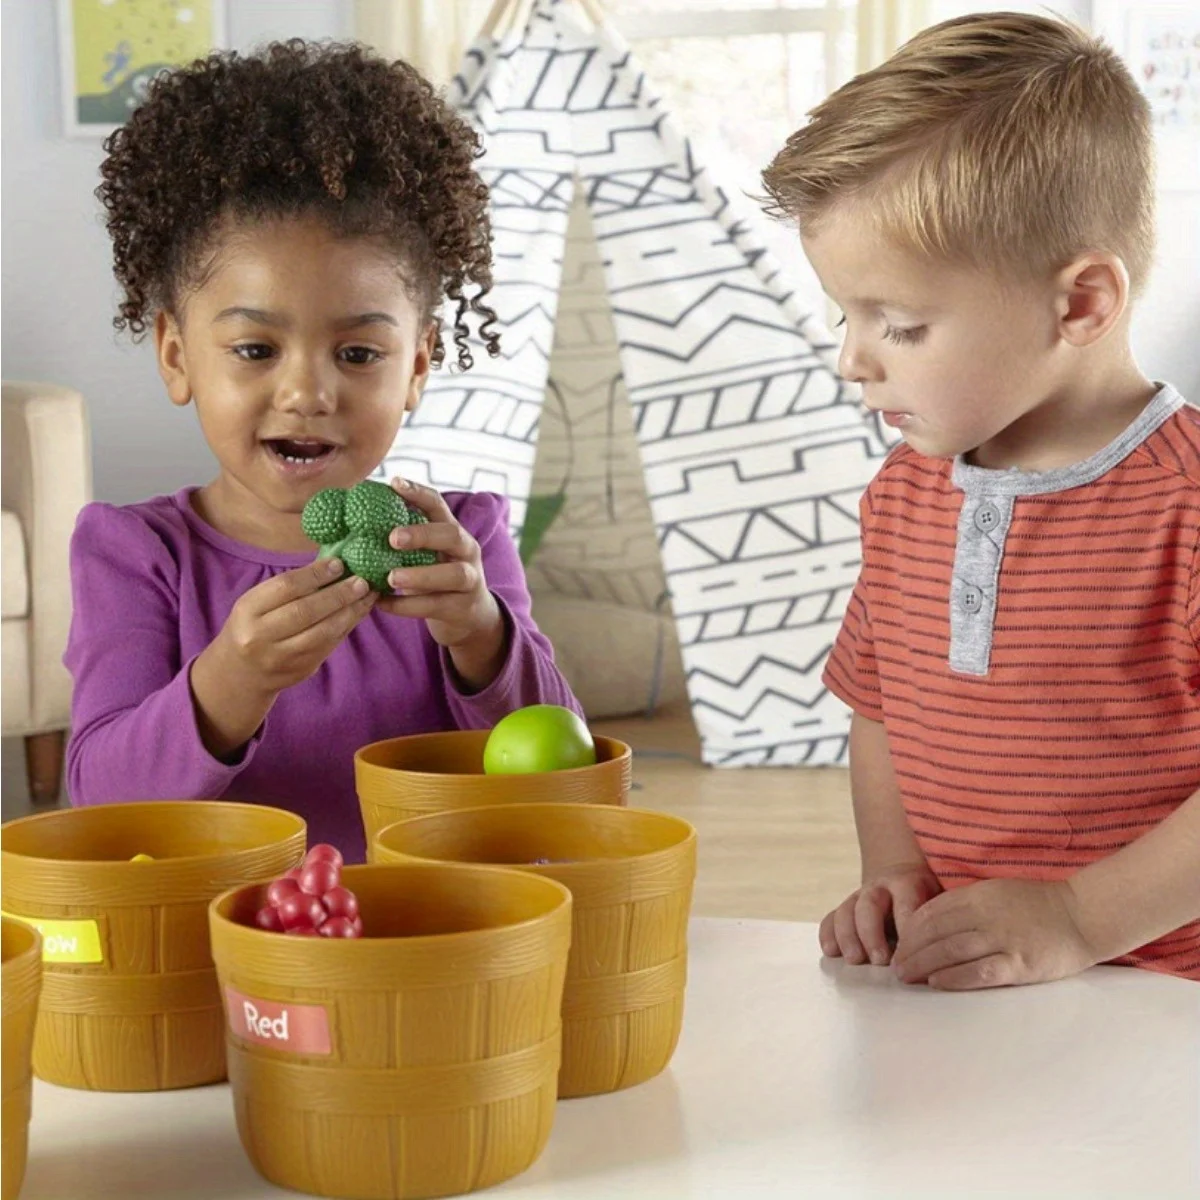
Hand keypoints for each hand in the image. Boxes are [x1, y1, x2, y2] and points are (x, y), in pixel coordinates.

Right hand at [214, 558, 376, 694]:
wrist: (242, 673)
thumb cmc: (253, 626)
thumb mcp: (257, 603)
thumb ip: (288, 588)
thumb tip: (332, 565)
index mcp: (248, 611)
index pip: (285, 587)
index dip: (315, 574)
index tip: (338, 564)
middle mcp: (261, 636)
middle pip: (306, 611)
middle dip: (338, 594)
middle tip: (361, 581)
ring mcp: (282, 657)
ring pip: (323, 632)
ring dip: (350, 612)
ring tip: (368, 596)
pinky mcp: (302, 670)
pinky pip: (330, 645)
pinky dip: (348, 626)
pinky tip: (359, 612)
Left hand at [375, 478, 507, 687]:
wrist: (469, 616)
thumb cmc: (434, 579)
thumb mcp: (424, 556)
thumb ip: (398, 541)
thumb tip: (347, 522)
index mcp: (451, 532)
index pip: (438, 505)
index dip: (417, 493)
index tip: (394, 483)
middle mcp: (466, 551)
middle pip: (452, 535)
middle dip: (423, 534)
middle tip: (392, 538)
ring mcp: (471, 580)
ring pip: (454, 573)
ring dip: (421, 574)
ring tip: (390, 577)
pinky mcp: (465, 607)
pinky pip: (438, 605)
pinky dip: (409, 605)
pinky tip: (384, 603)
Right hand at [819, 861, 942, 965]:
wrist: (900, 874)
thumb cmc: (928, 896)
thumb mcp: (941, 898)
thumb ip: (943, 919)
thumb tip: (958, 953)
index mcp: (907, 883)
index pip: (906, 903)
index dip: (907, 926)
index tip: (913, 953)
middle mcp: (879, 888)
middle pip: (869, 906)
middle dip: (872, 933)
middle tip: (879, 960)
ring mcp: (859, 897)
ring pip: (846, 911)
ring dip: (848, 936)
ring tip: (854, 959)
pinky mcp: (846, 909)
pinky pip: (831, 918)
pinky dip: (828, 934)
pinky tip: (831, 951)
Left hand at [891, 878, 1100, 989]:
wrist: (1084, 915)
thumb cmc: (1039, 905)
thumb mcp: (997, 892)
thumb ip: (968, 903)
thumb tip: (934, 921)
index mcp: (979, 895)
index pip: (933, 911)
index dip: (910, 929)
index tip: (898, 944)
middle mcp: (986, 914)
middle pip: (935, 932)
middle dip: (910, 950)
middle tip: (894, 965)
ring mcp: (1003, 939)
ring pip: (951, 951)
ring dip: (923, 965)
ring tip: (906, 977)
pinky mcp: (1020, 963)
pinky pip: (979, 971)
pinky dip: (954, 977)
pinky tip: (936, 983)